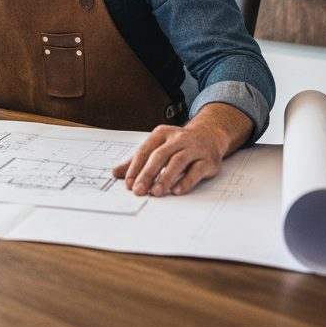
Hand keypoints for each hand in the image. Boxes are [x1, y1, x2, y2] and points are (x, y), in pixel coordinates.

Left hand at [111, 102, 251, 196]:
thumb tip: (116, 173)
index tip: (128, 183)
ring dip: (165, 178)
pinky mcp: (207, 160)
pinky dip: (186, 181)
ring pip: (177, 162)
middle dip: (147, 174)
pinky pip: (196, 171)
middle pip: (159, 156)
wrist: (210, 135)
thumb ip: (137, 161)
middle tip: (138, 190)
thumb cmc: (179, 144)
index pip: (145, 150)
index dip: (135, 167)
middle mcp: (177, 139)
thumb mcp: (157, 146)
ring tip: (155, 192)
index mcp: (161, 134)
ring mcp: (194, 148)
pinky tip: (176, 191)